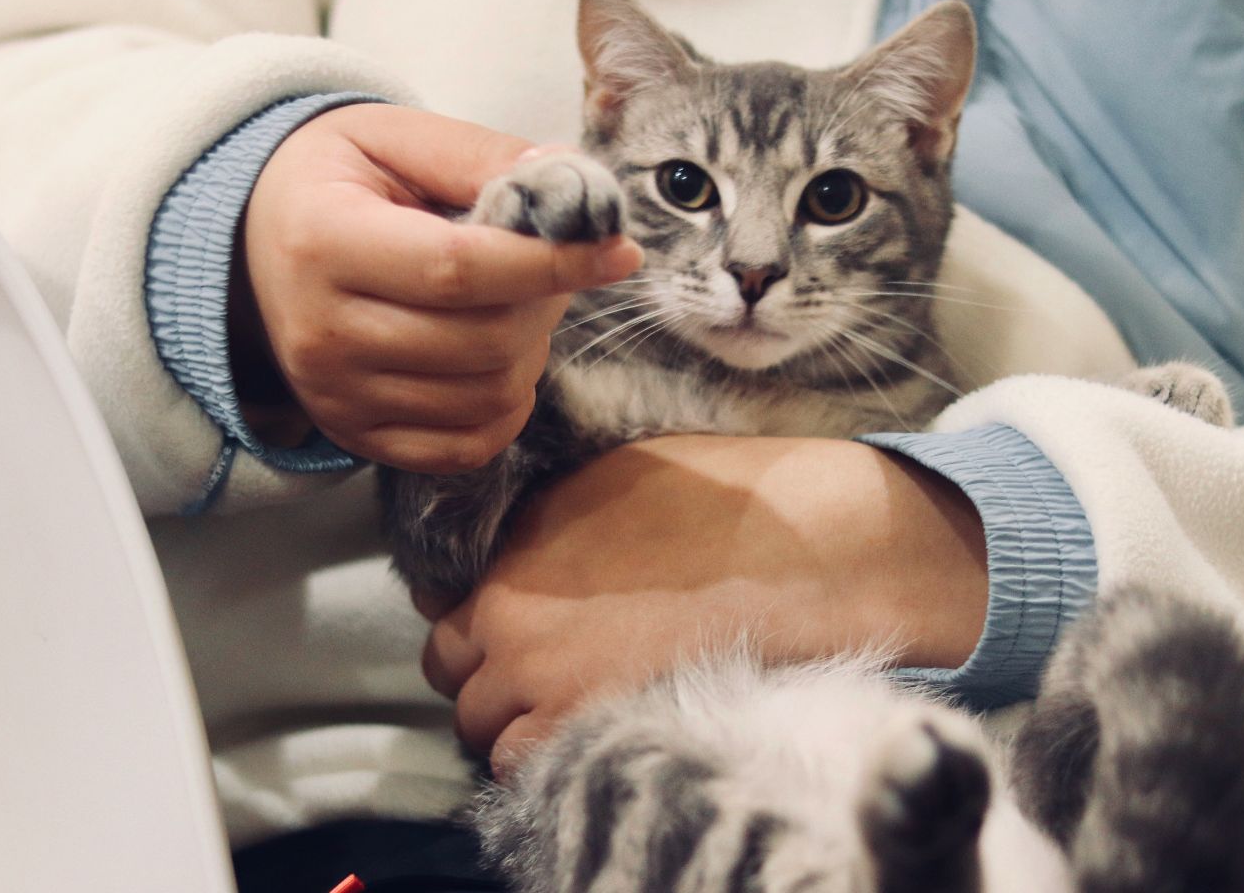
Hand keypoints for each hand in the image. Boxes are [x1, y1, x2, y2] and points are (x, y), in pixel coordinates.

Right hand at [232, 104, 641, 472]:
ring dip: (530, 351)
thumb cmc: (335, 180)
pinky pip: (465, 447)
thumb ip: (481, 155)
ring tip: (512, 305)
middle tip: (546, 267)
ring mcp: (335, 395)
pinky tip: (498, 359)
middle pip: (482, 341)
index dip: (552, 263)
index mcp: (324, 242)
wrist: (253, 240)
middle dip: (543, 303)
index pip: (460, 269)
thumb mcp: (393, 137)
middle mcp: (320, 332)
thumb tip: (574, 184)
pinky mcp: (354, 435)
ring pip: (485, 396)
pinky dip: (505, 409)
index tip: (617, 251)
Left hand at [420, 435, 987, 775]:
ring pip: (478, 726)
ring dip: (512, 722)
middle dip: (489, 674)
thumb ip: (549, 524)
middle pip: (450, 668)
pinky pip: (520, 764)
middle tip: (545, 675)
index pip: (443, 606)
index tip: (515, 630)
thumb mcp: (613, 479)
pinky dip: (542, 758)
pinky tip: (591, 734)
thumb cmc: (727, 507)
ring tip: (573, 710)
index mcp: (515, 544)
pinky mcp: (577, 726)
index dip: (481, 622)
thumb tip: (523, 548)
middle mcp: (509, 610)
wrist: (800, 554)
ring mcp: (537, 675)